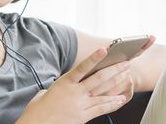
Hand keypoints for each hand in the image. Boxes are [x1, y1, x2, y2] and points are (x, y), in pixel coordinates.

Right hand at [17, 48, 131, 123]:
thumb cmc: (38, 110)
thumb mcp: (47, 91)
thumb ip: (61, 86)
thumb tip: (67, 86)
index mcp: (64, 83)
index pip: (82, 67)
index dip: (94, 58)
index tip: (104, 49)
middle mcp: (74, 92)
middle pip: (98, 79)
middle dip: (114, 70)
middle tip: (125, 64)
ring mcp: (80, 105)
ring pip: (103, 93)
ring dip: (117, 85)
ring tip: (127, 78)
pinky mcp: (82, 117)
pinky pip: (101, 109)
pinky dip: (112, 103)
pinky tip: (120, 99)